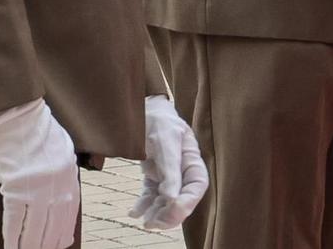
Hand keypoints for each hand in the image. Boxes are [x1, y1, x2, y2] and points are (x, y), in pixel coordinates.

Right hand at [0, 98, 80, 248]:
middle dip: (49, 242)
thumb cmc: (35, 129)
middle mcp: (57, 183)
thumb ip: (64, 171)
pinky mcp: (15, 187)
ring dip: (30, 245)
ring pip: (34, 226)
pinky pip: (14, 219)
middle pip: (54, 222)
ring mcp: (36, 186)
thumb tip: (62, 194)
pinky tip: (10, 247)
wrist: (16, 114)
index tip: (62, 243)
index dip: (64, 230)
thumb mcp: (61, 148)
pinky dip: (12, 236)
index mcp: (69, 173)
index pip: (70, 210)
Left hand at [129, 94, 207, 230]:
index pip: (197, 185)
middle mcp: (181, 167)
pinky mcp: (153, 175)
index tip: (172, 207)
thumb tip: (172, 198)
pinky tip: (134, 213)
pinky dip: (144, 206)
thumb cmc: (157, 120)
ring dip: (156, 213)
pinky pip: (151, 195)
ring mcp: (167, 172)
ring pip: (166, 200)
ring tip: (144, 221)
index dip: (188, 200)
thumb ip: (169, 169)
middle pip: (182, 197)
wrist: (140, 109)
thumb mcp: (164, 141)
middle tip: (154, 223)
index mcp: (191, 157)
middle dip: (170, 213)